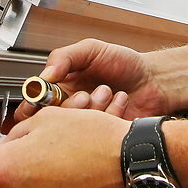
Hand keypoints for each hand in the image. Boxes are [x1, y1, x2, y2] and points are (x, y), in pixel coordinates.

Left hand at [0, 106, 132, 187]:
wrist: (132, 168)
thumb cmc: (93, 139)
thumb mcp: (49, 119)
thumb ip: (17, 135)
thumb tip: (7, 147)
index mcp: (4, 169)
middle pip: (1, 184)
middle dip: (16, 169)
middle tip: (43, 152)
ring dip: (37, 187)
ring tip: (68, 169)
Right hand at [16, 39, 170, 121]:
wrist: (154, 79)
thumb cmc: (124, 63)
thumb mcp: (92, 50)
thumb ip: (65, 57)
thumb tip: (44, 74)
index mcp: (61, 88)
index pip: (33, 104)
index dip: (34, 103)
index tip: (42, 98)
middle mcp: (70, 109)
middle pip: (49, 121)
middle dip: (67, 107)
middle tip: (84, 95)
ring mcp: (86, 125)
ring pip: (72, 129)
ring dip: (91, 108)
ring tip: (107, 92)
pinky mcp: (102, 137)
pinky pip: (95, 135)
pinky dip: (109, 114)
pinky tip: (120, 100)